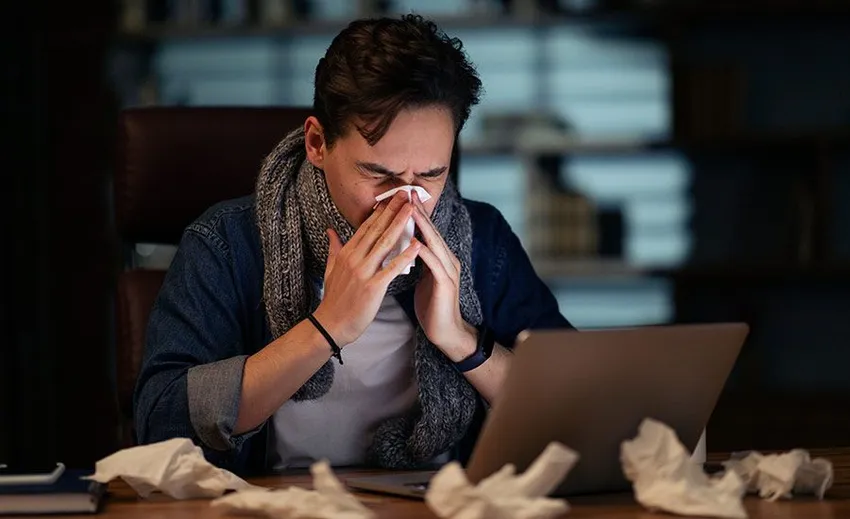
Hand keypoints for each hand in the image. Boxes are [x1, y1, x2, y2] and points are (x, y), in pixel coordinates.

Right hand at [313, 192, 421, 346]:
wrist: (331, 325)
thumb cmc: (334, 299)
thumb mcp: (330, 269)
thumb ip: (333, 248)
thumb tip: (330, 230)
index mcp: (346, 253)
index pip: (366, 226)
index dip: (381, 210)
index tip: (392, 197)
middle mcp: (354, 258)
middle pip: (377, 229)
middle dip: (393, 210)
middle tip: (406, 194)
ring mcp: (363, 272)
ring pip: (385, 243)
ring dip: (400, 225)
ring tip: (413, 210)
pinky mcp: (373, 287)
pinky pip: (392, 268)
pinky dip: (405, 256)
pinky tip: (417, 246)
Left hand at [410, 191, 477, 361]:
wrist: (444, 332)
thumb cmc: (430, 305)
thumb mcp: (421, 278)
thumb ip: (415, 260)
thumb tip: (402, 245)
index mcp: (439, 257)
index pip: (426, 230)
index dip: (414, 213)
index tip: (401, 197)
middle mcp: (447, 259)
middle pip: (431, 231)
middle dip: (418, 212)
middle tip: (407, 193)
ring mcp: (449, 271)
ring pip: (434, 243)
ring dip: (422, 226)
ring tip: (409, 211)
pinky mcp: (446, 284)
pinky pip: (435, 265)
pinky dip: (425, 253)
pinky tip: (415, 243)